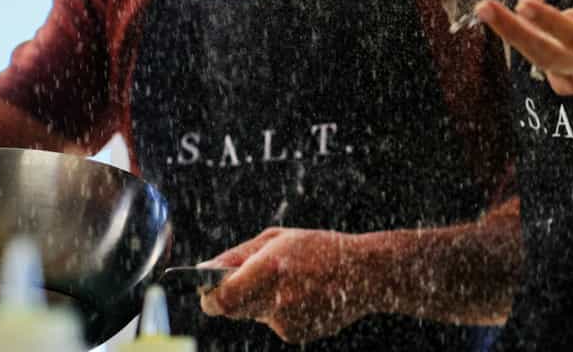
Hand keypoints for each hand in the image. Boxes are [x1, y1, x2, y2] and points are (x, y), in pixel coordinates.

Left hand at [199, 227, 373, 343]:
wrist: (367, 273)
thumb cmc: (321, 249)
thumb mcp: (279, 239)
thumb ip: (239, 255)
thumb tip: (205, 270)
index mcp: (271, 269)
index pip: (222, 299)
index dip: (209, 297)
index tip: (208, 290)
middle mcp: (277, 299)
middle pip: (233, 309)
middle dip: (234, 295)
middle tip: (249, 280)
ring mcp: (288, 321)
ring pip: (254, 315)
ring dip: (260, 301)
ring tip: (291, 284)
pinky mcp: (297, 334)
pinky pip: (274, 323)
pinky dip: (281, 311)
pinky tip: (305, 297)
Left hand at [477, 0, 572, 137]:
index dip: (551, 20)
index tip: (526, 3)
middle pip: (542, 53)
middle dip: (510, 29)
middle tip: (483, 6)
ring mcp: (571, 80)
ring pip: (535, 49)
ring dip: (524, 14)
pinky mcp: (560, 83)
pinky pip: (541, 47)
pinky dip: (547, 23)